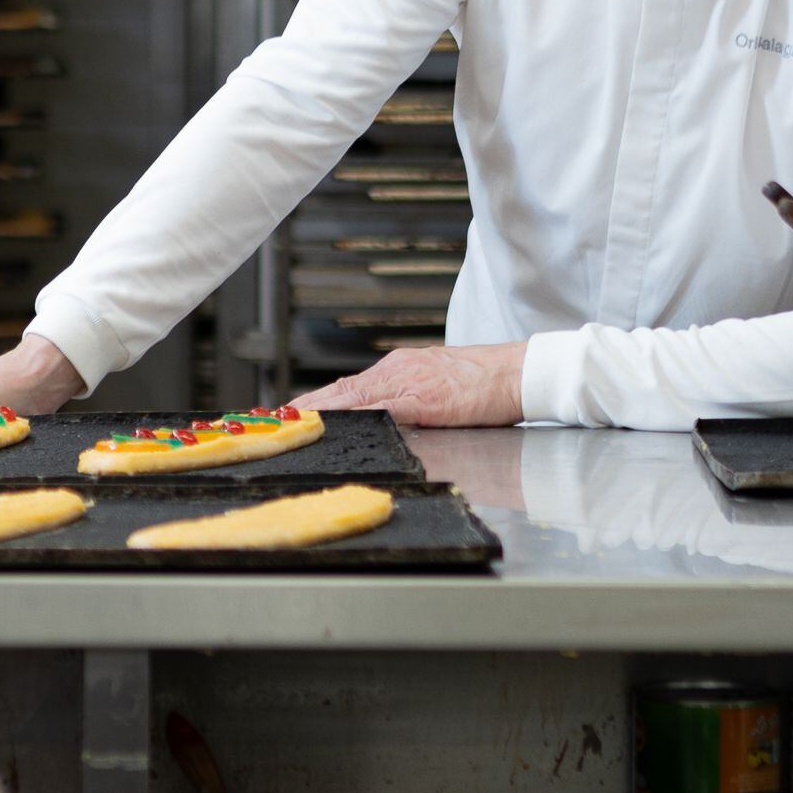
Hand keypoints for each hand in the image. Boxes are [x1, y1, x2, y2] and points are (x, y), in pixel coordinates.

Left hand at [289, 341, 528, 427]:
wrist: (517, 373)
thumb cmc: (484, 383)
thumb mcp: (437, 385)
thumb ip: (407, 398)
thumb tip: (381, 414)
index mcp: (399, 369)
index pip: (349, 387)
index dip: (316, 400)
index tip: (288, 412)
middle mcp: (397, 370)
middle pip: (342, 390)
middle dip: (308, 407)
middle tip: (275, 419)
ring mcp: (409, 383)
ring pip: (354, 396)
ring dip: (321, 410)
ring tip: (293, 423)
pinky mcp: (424, 399)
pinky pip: (381, 408)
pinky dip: (354, 415)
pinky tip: (336, 422)